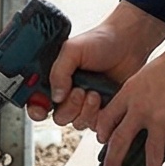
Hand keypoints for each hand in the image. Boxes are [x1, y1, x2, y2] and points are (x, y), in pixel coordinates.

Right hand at [40, 1, 164, 129]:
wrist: (128, 43)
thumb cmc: (99, 41)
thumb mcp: (72, 50)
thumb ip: (59, 72)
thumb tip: (56, 97)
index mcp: (55, 79)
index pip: (37, 102)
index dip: (36, 109)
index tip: (42, 109)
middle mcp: (68, 94)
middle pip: (58, 116)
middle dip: (68, 107)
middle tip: (79, 91)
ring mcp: (85, 103)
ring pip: (76, 122)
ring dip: (83, 110)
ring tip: (94, 92)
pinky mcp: (102, 110)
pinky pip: (94, 124)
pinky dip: (97, 114)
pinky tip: (102, 97)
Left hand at [92, 37, 164, 165]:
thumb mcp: (150, 73)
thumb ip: (142, 93)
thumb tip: (145, 110)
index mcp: (130, 93)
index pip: (107, 118)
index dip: (103, 132)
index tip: (104, 141)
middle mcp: (140, 108)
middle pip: (119, 142)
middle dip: (113, 161)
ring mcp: (160, 119)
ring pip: (150, 154)